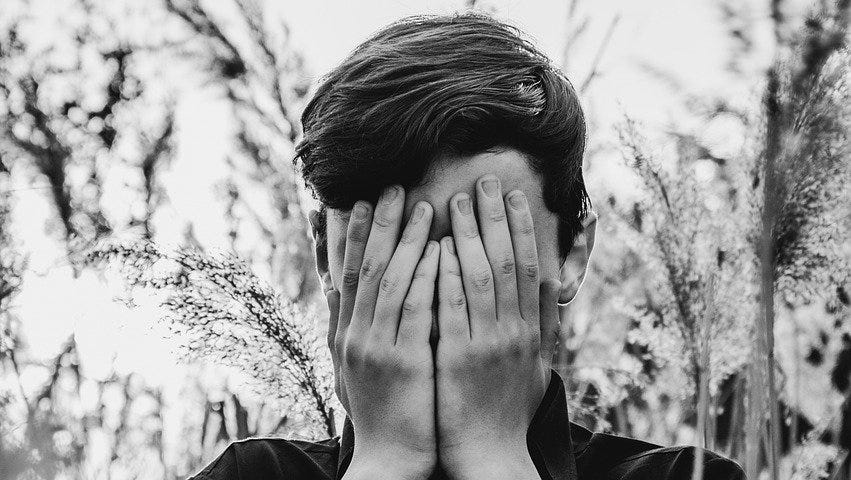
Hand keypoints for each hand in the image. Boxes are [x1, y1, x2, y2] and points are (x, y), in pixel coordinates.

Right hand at [327, 186, 438, 479]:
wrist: (388, 458)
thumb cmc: (382, 412)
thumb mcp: (357, 368)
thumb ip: (357, 329)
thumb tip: (351, 294)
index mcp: (347, 335)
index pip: (348, 274)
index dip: (354, 236)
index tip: (363, 201)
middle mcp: (356, 335)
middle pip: (367, 268)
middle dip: (379, 225)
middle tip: (392, 187)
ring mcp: (377, 347)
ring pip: (390, 281)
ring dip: (406, 240)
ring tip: (422, 205)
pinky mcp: (403, 361)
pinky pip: (415, 309)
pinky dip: (426, 275)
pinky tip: (439, 249)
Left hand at [435, 175, 560, 479]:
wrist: (491, 456)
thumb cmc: (506, 414)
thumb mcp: (532, 370)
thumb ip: (533, 333)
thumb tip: (539, 302)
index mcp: (529, 332)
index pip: (529, 268)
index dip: (521, 229)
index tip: (513, 196)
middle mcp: (513, 331)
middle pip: (507, 262)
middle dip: (496, 218)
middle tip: (484, 180)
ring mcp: (486, 343)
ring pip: (480, 276)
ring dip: (470, 234)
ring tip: (456, 199)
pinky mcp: (457, 357)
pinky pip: (452, 307)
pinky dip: (446, 273)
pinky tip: (437, 245)